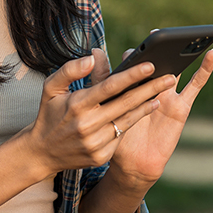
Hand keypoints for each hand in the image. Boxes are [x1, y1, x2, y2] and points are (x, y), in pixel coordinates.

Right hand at [20, 52, 175, 177]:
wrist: (42, 153)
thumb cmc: (50, 114)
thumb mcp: (51, 88)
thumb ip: (70, 70)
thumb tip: (94, 56)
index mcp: (77, 105)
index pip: (110, 86)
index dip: (132, 75)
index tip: (150, 65)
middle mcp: (88, 125)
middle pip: (126, 103)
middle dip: (151, 88)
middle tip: (170, 77)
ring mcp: (95, 143)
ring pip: (128, 120)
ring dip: (147, 105)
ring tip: (163, 93)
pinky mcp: (100, 156)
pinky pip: (121, 135)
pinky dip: (133, 121)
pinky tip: (145, 109)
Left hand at [99, 47, 212, 185]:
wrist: (133, 164)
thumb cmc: (117, 136)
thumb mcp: (106, 106)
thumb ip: (103, 79)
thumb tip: (96, 51)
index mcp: (132, 86)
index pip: (134, 63)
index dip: (134, 54)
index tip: (134, 48)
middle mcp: (150, 87)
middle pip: (156, 62)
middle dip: (157, 49)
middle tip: (158, 35)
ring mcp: (168, 94)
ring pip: (176, 69)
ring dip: (180, 54)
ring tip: (184, 37)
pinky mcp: (181, 105)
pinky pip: (196, 85)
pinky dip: (205, 69)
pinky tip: (212, 55)